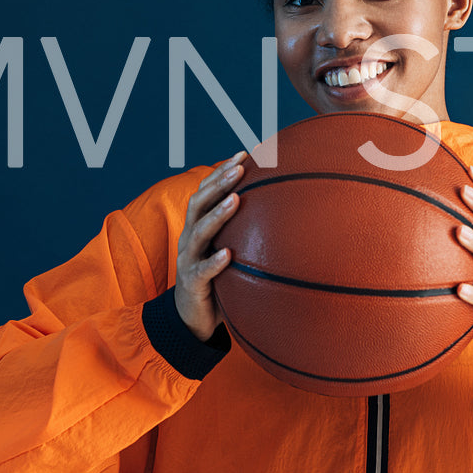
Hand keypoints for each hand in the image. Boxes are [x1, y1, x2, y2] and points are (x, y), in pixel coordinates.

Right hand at [174, 150, 244, 341]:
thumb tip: (285, 216)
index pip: (206, 192)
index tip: (243, 153)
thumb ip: (246, 234)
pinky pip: (202, 271)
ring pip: (198, 231)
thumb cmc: (218, 280)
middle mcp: (190, 238)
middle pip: (199, 203)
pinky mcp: (191, 284)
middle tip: (240, 167)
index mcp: (199, 227)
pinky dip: (214, 261)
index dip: (222, 172)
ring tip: (235, 199)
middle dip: (219, 182)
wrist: (192, 319)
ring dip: (217, 214)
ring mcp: (188, 260)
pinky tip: (227, 254)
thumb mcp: (230, 252)